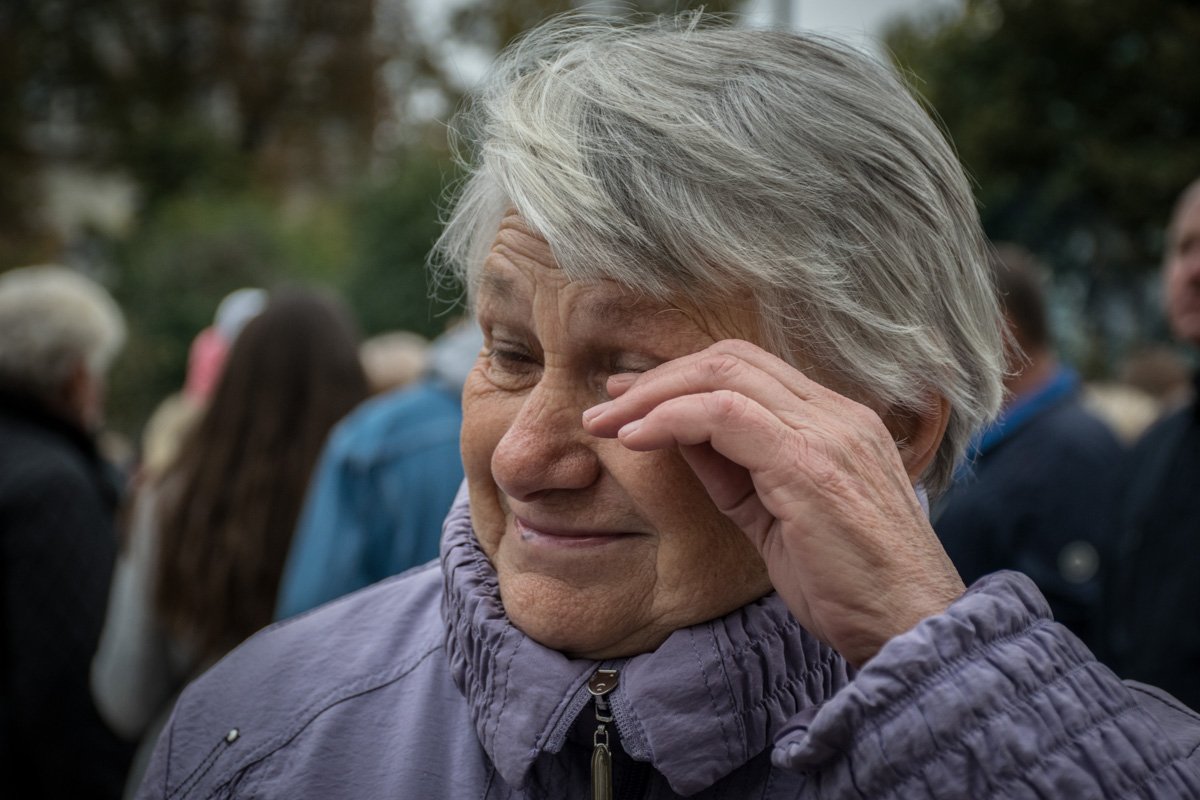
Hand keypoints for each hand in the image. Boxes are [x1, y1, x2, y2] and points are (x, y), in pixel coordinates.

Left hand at [581, 339, 964, 666]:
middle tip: (605, 407)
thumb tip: (677, 440)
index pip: (749, 369)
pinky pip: (725, 416)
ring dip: (653, 396)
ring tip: (606, 424)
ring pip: (723, 376)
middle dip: (659, 378)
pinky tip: (636, 440)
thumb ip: (734, 473)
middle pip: (731, 360)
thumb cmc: (848, 585)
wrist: (910, 627)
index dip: (683, 377)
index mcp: (835, 422)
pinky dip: (672, 419)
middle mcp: (836, 414)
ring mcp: (827, 433)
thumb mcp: (776, 518)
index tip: (632, 402)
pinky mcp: (810, 465)